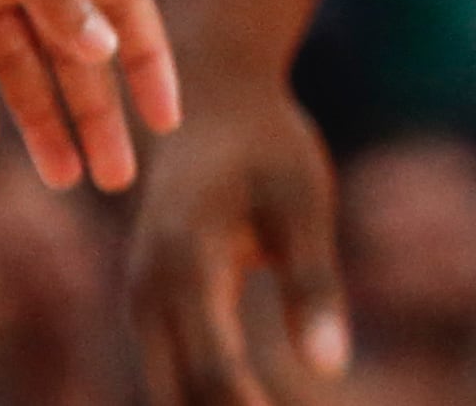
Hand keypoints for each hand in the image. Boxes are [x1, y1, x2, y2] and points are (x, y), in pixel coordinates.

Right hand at [128, 81, 349, 405]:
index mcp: (185, 263)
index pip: (214, 373)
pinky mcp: (153, 310)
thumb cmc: (267, 145)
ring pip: (171, 395)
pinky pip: (174, 377)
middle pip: (181, 399)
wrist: (212, 99)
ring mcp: (143, 304)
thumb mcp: (303, 203)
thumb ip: (313, 286)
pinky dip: (210, 402)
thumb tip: (331, 371)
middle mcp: (149, 293)